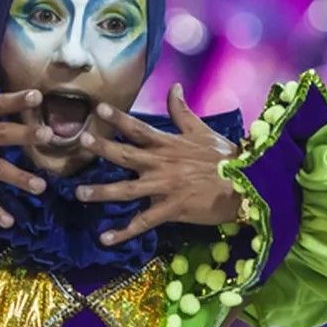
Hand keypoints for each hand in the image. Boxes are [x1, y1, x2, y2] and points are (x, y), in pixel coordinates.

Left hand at [75, 84, 241, 244]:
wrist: (247, 185)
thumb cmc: (225, 158)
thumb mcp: (202, 131)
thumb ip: (182, 112)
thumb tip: (173, 87)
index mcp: (169, 144)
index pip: (139, 128)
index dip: (118, 118)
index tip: (98, 109)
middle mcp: (162, 164)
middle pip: (126, 155)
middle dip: (102, 148)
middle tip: (81, 141)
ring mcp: (165, 187)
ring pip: (127, 190)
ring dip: (102, 192)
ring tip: (79, 193)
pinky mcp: (172, 209)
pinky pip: (143, 222)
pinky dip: (124, 232)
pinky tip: (105, 238)